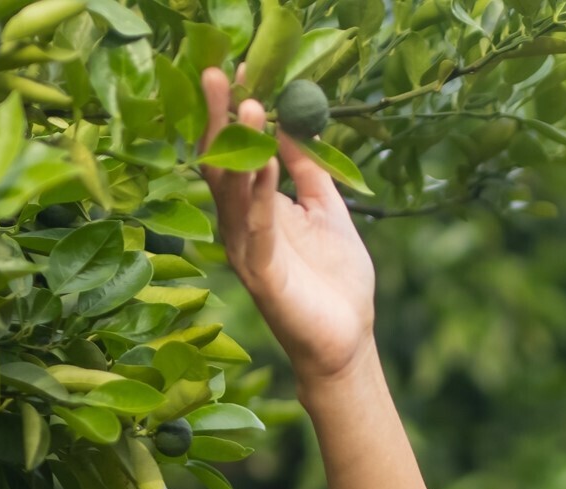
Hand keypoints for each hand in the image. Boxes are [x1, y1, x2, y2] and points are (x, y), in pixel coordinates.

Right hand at [199, 65, 375, 385]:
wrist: (347, 341)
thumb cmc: (336, 281)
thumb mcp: (327, 211)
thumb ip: (309, 170)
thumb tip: (293, 124)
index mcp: (256, 209)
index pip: (236, 151)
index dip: (234, 112)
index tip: (239, 70)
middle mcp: (241, 226)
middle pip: (221, 163)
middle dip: (219, 118)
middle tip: (217, 73)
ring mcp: (247, 250)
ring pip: (232, 191)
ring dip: (240, 147)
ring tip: (248, 105)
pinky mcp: (263, 275)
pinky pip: (257, 228)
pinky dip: (260, 194)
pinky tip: (264, 161)